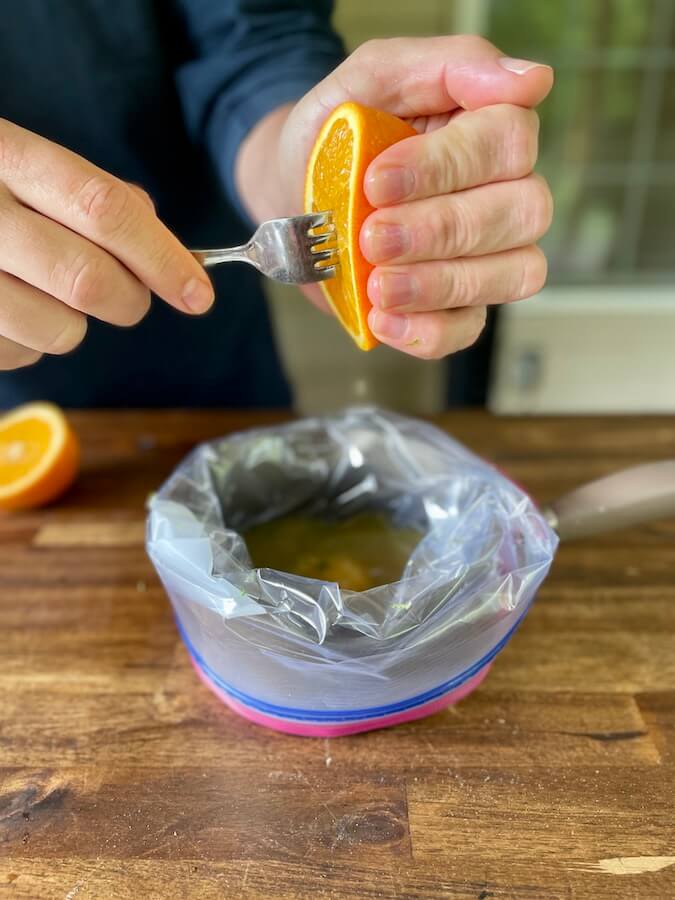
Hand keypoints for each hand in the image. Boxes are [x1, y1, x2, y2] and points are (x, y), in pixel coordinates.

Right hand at [0, 119, 212, 369]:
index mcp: (5, 156)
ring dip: (77, 324)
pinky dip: (34, 341)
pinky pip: (23, 355)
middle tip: (131, 298)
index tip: (198, 294)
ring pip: (60, 330)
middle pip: (88, 280)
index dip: (163, 257)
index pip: (105, 209)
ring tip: (50, 294)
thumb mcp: (21, 163)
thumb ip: (92, 195)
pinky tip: (11, 307)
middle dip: (131, 300)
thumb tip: (166, 245)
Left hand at [276, 35, 553, 355]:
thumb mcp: (371, 78)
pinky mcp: (455, 306)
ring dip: (441, 283)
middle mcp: (503, 193)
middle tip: (373, 235)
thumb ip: (447, 65)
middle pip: (522, 213)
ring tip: (377, 283)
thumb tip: (532, 78)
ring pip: (511, 274)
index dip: (448, 166)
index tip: (377, 180)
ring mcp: (486, 255)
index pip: (508, 142)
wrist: (288, 193)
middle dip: (442, 229)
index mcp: (487, 129)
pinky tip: (383, 317)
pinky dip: (428, 331)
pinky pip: (468, 329)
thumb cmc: (336, 134)